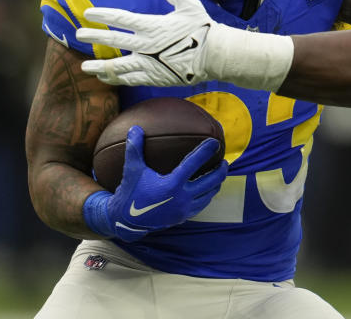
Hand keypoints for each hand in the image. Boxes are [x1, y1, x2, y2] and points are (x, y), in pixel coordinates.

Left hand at [78, 0, 293, 89]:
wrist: (215, 55)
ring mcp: (150, 63)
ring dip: (101, 64)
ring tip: (84, 66)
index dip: (103, 15)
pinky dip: (116, 78)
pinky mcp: (155, 76)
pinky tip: (105, 77)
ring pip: (118, 65)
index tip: (88, 13)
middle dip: (95, 37)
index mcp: (153, 25)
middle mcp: (147, 45)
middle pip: (115, 40)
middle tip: (78, 35)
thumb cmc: (202, 27)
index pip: (122, 19)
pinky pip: (131, 79)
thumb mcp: (187, 3)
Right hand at [82, 125, 227, 241]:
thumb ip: (135, 149)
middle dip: (220, 171)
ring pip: (208, 195)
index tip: (215, 142)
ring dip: (216, 184)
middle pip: (210, 181)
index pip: (193, 163)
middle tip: (224, 162)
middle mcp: (181, 197)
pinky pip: (201, 205)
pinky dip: (207, 196)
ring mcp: (184, 209)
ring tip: (219, 174)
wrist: (126, 222)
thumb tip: (135, 128)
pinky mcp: (183, 217)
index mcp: (172, 184)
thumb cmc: (130, 192)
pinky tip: (207, 190)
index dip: (205, 151)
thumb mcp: (132, 170)